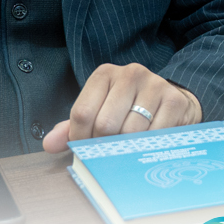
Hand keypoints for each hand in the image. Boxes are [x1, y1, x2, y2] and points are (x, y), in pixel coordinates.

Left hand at [42, 63, 202, 152]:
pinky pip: (154, 135)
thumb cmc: (128, 108)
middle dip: (105, 145)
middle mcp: (130, 73)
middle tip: (110, 150)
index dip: (80, 139)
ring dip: (128, 148)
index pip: (82, 113)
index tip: (87, 148)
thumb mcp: (99, 111)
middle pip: (105, 124)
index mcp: (105, 74)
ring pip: (131, 132)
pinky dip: (148, 146)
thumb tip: (49, 144)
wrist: (171, 99)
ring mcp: (154, 84)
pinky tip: (148, 143)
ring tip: (130, 147)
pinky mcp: (174, 100)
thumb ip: (72, 127)